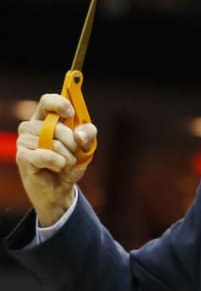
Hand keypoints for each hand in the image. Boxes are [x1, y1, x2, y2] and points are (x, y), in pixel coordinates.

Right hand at [15, 93, 96, 225]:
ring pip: (53, 142)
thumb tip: (80, 135)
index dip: (59, 104)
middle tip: (76, 152)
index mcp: (46, 118)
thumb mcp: (86, 147)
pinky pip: (45, 155)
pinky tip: (58, 167)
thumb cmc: (70, 163)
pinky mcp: (22, 156)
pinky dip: (58, 162)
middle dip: (73, 141)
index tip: (71, 113)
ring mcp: (24, 141)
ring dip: (68, 156)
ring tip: (65, 163)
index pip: (47, 101)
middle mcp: (32, 126)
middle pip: (56, 125)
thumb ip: (88, 135)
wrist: (60, 188)